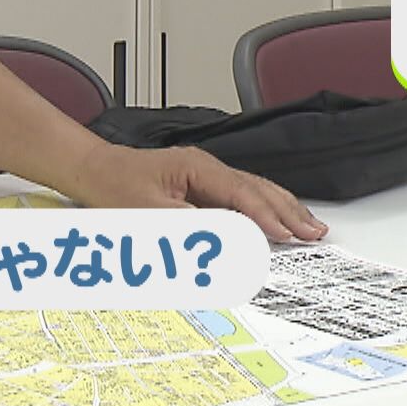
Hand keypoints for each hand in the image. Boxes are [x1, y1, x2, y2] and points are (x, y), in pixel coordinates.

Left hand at [64, 144, 327, 243]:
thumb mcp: (148, 210)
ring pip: (253, 190)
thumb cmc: (114, 186)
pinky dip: (263, 208)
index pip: (240, 193)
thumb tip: (223, 238)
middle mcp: (206, 167)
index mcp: (196, 167)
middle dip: (287, 211)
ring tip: (308, 226)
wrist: (92, 169)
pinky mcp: (201, 184)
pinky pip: (241, 195)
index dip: (265, 216)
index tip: (288, 235)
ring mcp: (205, 174)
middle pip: (256, 188)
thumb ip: (188, 225)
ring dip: (281, 209)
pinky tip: (278, 217)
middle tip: (314, 233)